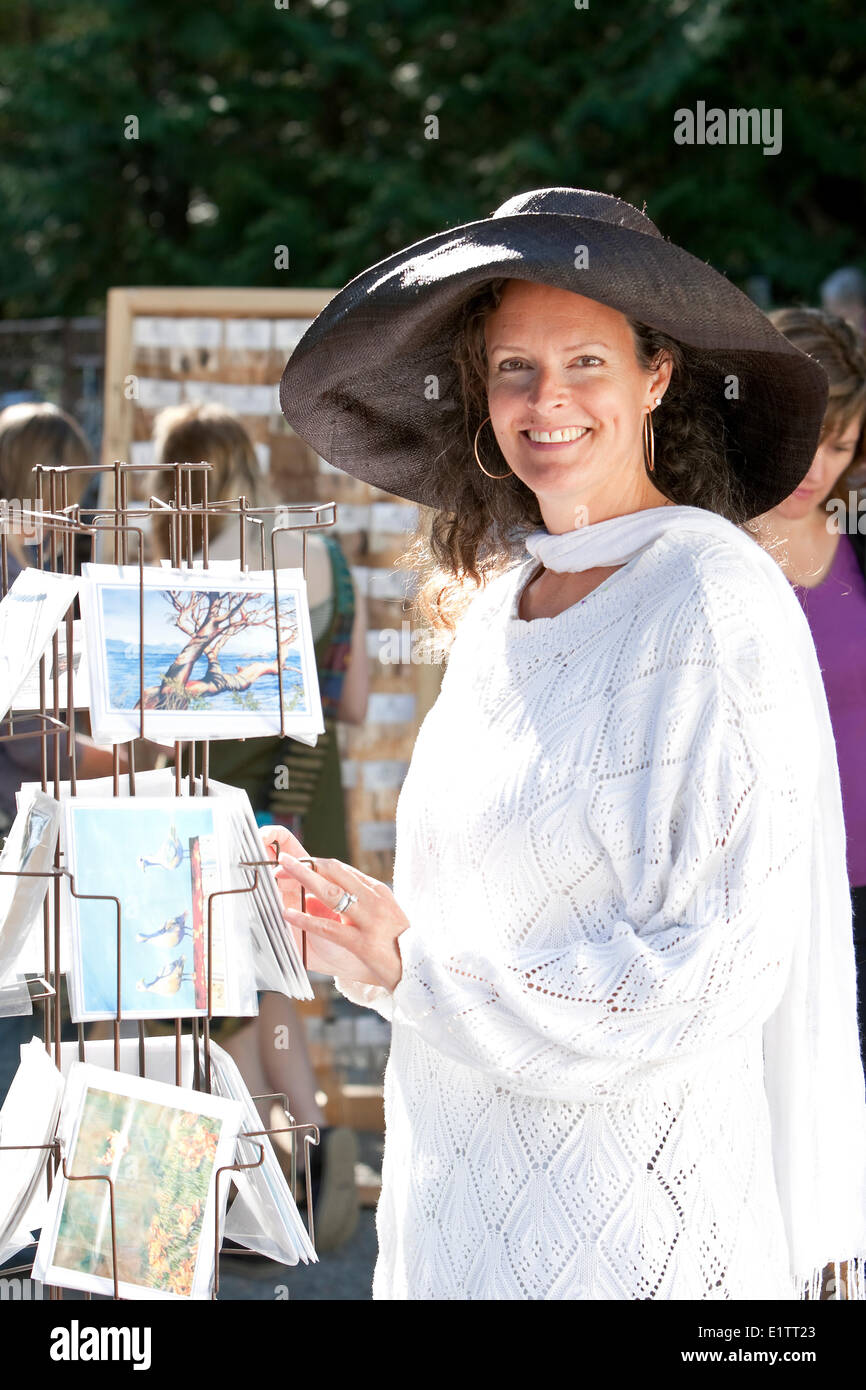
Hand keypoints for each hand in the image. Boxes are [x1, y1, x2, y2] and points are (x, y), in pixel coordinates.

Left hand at [272, 841, 409, 991]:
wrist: (419, 971)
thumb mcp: (383, 914)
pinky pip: (329, 928)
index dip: (316, 863)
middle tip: (283, 861)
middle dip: (306, 865)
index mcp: (378, 891)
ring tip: (282, 872)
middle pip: (335, 873)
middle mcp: (375, 900)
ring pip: (330, 893)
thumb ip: (361, 901)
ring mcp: (370, 921)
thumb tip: (328, 892)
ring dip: (303, 879)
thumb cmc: (398, 945)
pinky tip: (289, 914)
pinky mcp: (363, 943)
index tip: (297, 862)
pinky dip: (306, 919)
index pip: (342, 869)